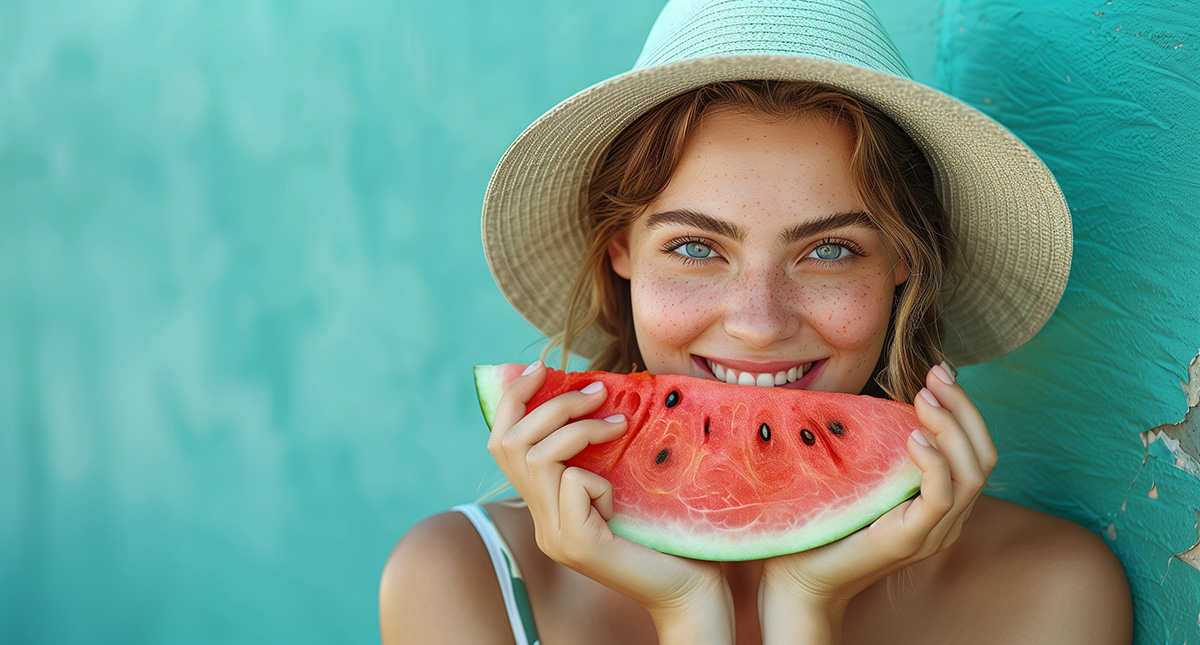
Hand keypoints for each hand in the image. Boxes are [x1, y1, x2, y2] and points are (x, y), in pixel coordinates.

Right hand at [487, 361, 732, 639]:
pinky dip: (598, 479)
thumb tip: (593, 388)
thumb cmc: (669, 531)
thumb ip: (598, 450)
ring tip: (618, 425)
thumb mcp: (624, 479)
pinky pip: (573, 483)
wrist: (691, 590)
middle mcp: (541, 523)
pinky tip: (621, 501)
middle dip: (552, 405)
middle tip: (597, 390)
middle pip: (508, 443)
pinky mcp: (576, 544)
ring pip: (536, 456)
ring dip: (578, 429)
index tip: (542, 367)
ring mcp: (553, 536)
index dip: (513, 399)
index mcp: (546, 506)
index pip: (502, 444)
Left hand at [760, 362, 996, 610]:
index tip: (938, 371)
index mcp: (939, 501)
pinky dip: (935, 464)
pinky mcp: (910, 540)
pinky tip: (915, 438)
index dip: (964, 408)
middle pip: (984, 457)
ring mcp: (932, 531)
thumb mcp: (859, 474)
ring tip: (925, 398)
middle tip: (936, 375)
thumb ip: (877, 444)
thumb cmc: (825, 521)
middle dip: (965, 409)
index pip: (975, 450)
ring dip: (952, 428)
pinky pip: (941, 499)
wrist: (799, 576)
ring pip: (972, 474)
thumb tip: (876, 391)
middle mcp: (946, 518)